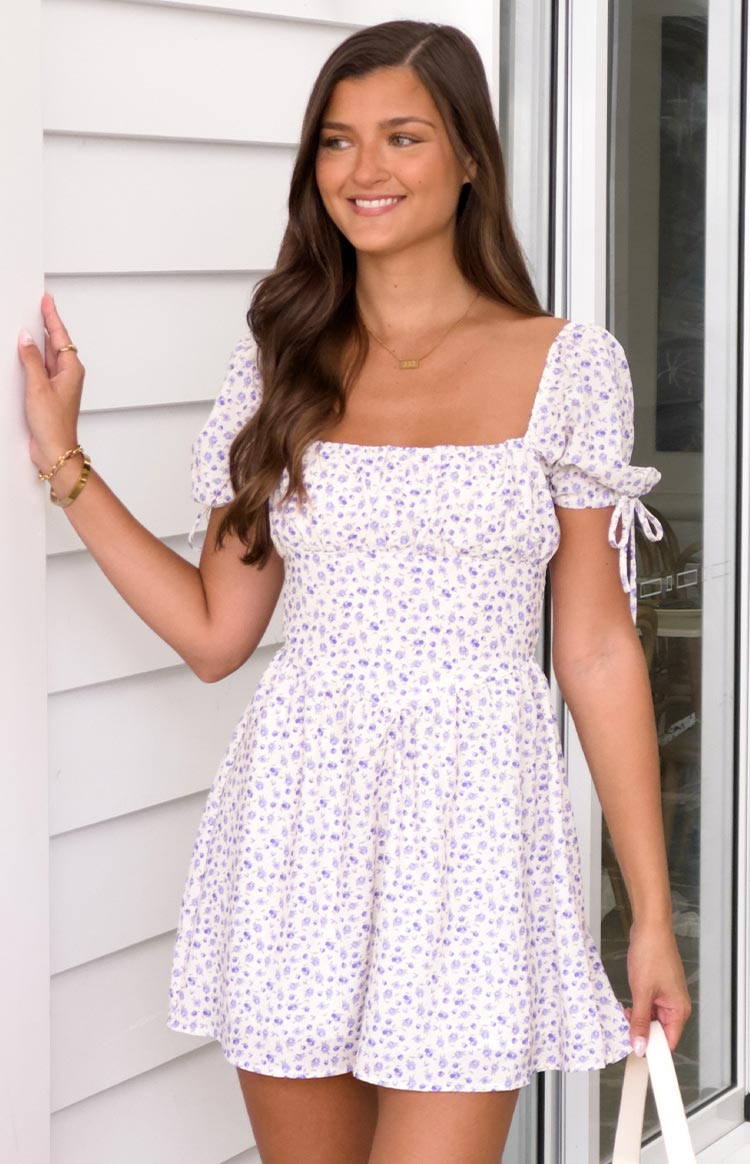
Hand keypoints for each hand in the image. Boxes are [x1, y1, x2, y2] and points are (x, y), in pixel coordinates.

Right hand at [18, 292, 84, 472]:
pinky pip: (41, 368)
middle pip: (55, 343)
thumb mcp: (38, 387)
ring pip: (47, 355)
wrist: (55, 450)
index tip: (47, 300)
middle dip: (46, 324)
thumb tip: (25, 338)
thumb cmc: (53, 425)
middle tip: (39, 305)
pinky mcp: (49, 393)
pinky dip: (33, 358)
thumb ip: (31, 360)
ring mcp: (58, 384)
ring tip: (30, 322)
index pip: (60, 336)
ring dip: (38, 341)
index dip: (52, 316)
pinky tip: (24, 353)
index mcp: (71, 369)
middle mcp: (67, 374)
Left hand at [624, 918, 691, 1055]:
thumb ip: (640, 1021)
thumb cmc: (651, 954)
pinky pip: (648, 1006)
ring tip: (625, 1013)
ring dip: (638, 1019)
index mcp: (679, 1010)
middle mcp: (676, 1005)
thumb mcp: (642, 992)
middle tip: (626, 1029)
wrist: (650, 928)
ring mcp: (667, 996)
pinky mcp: (658, 988)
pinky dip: (638, 1008)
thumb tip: (640, 1046)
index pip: (669, 1042)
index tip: (637, 1056)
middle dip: (643, 1032)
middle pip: (660, 1032)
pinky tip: (627, 1005)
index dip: (654, 1051)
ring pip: (652, 1019)